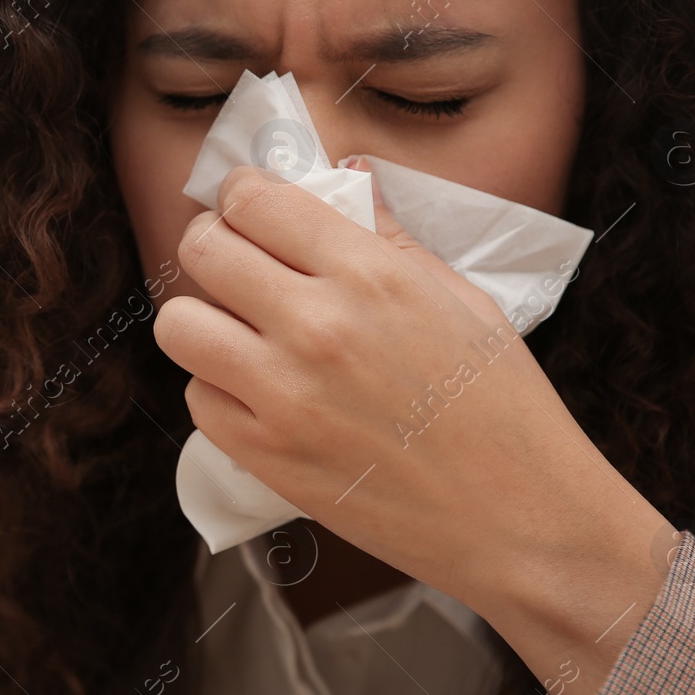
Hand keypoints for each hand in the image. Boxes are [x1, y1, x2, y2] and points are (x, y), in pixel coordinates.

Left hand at [154, 165, 668, 694]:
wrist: (518, 518)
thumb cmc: (504, 408)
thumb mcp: (463, 299)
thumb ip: (389, 237)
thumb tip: (348, 177)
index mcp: (369, 273)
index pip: (253, 201)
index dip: (241, 196)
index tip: (248, 208)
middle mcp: (316, 325)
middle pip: (201, 250)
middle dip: (212, 246)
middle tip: (236, 264)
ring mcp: (282, 393)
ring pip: (177, 325)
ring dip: (202, 320)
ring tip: (238, 332)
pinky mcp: (264, 455)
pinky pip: (197, 398)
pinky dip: (218, 390)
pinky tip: (257, 392)